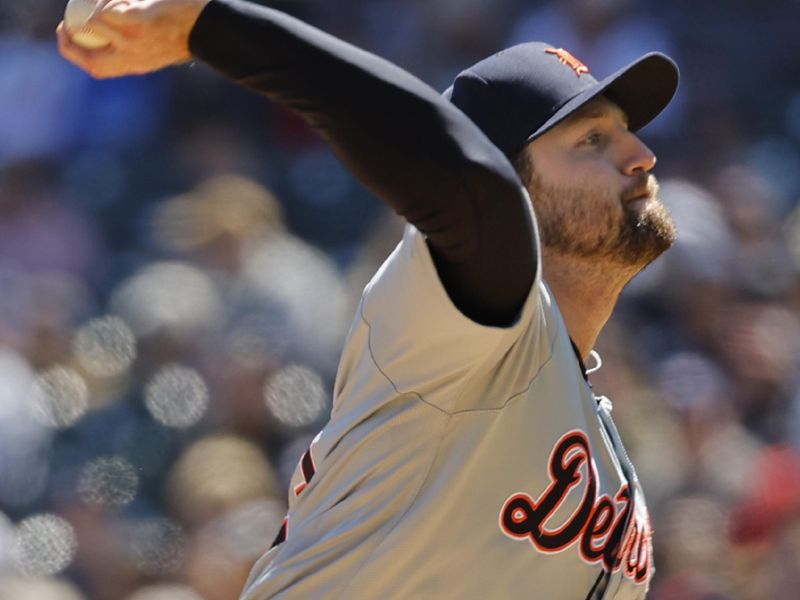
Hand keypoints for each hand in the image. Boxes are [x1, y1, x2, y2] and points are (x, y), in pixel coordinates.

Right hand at [57, 0, 211, 78]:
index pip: (94, 67)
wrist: (207, 27)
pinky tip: (133, 0)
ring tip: (120, 4)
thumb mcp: (156, 47)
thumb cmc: (184, 32)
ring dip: (100, 7)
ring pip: (95, 21)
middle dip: (69, 39)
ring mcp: (131, 40)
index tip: (67, 35)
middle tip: (67, 22)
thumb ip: (133, 47)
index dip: (73, 52)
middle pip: (87, 55)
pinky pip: (109, 8)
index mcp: (134, 65)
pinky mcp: (134, 21)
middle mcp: (131, 57)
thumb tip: (104, 38)